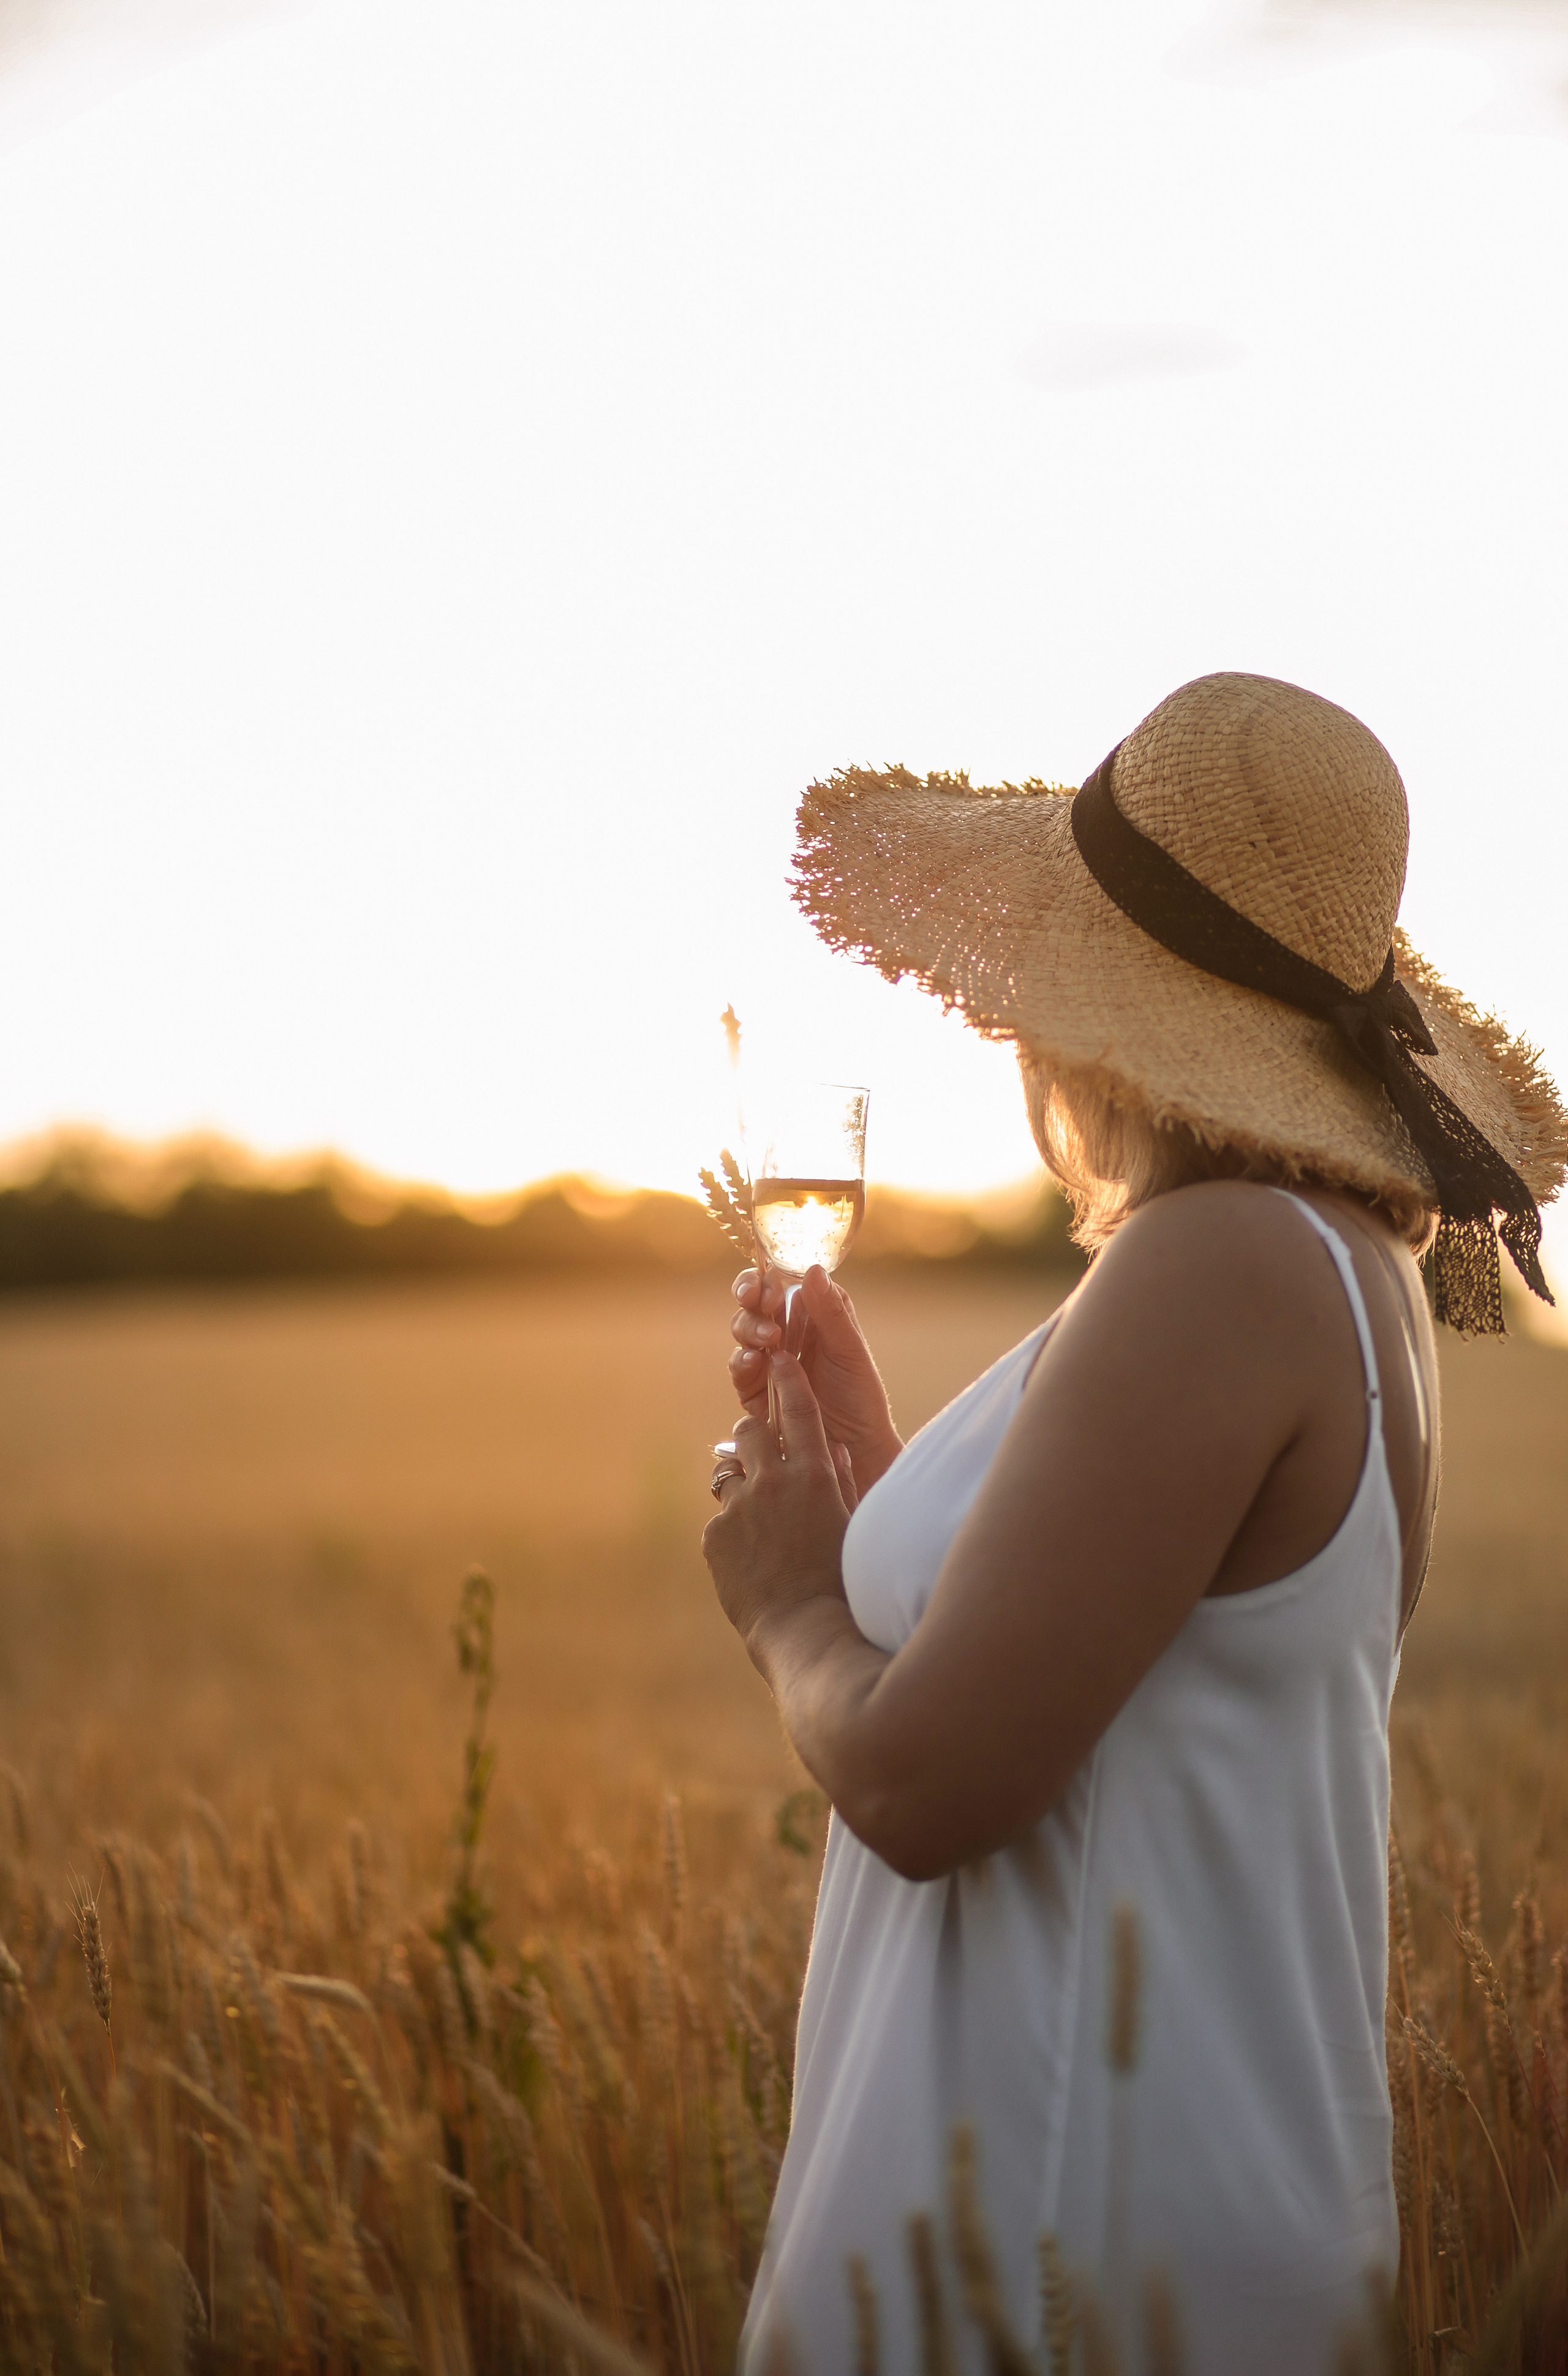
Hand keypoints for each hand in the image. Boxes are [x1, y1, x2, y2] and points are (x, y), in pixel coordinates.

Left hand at [703, 1349, 857, 1666]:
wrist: (806, 1633)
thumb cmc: (844, 1581)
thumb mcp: (854, 1524)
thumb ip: (843, 1481)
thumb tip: (838, 1448)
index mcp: (814, 1474)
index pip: (797, 1409)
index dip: (788, 1379)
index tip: (780, 1358)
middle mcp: (772, 1483)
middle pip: (748, 1430)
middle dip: (753, 1435)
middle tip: (762, 1452)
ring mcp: (739, 1509)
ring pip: (729, 1474)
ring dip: (743, 1487)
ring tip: (761, 1521)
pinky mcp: (714, 1537)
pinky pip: (721, 1520)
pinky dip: (734, 1530)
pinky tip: (753, 1559)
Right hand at [727, 1265, 901, 1495]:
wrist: (856, 1445)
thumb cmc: (860, 1394)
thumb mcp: (850, 1349)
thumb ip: (830, 1311)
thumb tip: (812, 1268)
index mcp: (809, 1314)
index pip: (777, 1284)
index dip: (764, 1281)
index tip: (768, 1288)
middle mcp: (785, 1333)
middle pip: (752, 1305)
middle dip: (751, 1302)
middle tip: (762, 1307)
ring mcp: (767, 1361)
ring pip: (742, 1333)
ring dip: (749, 1330)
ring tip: (768, 1340)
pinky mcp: (755, 1390)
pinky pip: (740, 1371)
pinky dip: (742, 1363)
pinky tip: (753, 1364)